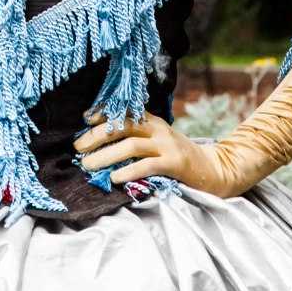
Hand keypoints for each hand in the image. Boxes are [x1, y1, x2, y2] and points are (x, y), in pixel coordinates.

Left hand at [74, 111, 237, 196]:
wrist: (213, 169)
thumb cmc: (177, 158)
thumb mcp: (157, 142)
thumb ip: (137, 139)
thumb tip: (101, 146)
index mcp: (152, 121)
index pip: (123, 112)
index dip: (103, 113)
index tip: (83, 119)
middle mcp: (158, 128)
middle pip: (123, 127)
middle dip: (97, 136)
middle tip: (77, 148)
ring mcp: (167, 144)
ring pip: (131, 145)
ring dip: (106, 156)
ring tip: (88, 166)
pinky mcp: (174, 162)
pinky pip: (147, 165)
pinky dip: (129, 171)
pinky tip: (115, 178)